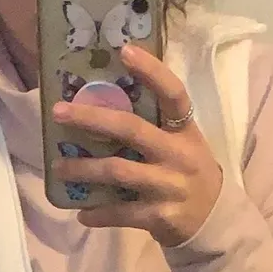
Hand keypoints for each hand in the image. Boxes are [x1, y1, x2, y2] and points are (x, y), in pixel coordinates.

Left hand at [51, 43, 222, 247]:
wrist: (214, 220)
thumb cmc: (188, 173)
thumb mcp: (184, 143)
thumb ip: (155, 126)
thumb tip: (105, 102)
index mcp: (185, 131)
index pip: (173, 94)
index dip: (152, 71)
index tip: (125, 51)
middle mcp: (178, 155)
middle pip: (131, 130)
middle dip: (91, 119)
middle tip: (58, 113)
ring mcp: (168, 186)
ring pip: (119, 172)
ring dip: (84, 169)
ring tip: (60, 167)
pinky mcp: (160, 216)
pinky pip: (122, 213)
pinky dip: (99, 214)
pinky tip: (81, 213)